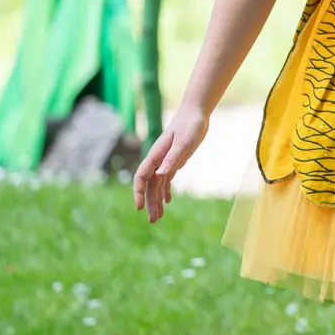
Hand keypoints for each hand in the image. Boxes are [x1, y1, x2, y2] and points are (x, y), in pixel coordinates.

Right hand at [132, 106, 209, 223]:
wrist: (196, 113)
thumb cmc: (190, 125)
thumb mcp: (184, 142)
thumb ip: (172, 158)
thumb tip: (160, 174)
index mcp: (156, 155)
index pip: (142, 176)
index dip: (138, 192)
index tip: (138, 207)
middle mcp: (158, 160)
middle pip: (149, 185)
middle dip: (149, 203)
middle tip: (153, 220)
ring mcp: (166, 161)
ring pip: (158, 185)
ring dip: (157, 200)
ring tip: (158, 217)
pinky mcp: (175, 160)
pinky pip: (166, 179)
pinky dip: (166, 191)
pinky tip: (168, 201)